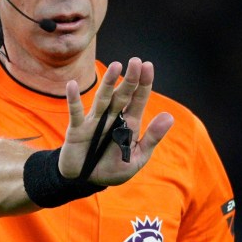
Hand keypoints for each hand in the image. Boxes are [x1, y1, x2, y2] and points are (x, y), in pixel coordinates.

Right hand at [59, 57, 173, 184]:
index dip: (143, 83)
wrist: (85, 180)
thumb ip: (152, 138)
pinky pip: (75, 113)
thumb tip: (169, 117)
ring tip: (116, 66)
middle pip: (122, 95)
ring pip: (102, 99)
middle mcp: (112, 117)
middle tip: (136, 61)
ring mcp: (94, 121)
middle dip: (130, 79)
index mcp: (129, 123)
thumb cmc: (112, 169)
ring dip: (108, 83)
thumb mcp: (136, 158)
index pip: (138, 99)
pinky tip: (72, 86)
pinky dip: (73, 100)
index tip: (147, 66)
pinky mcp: (77, 129)